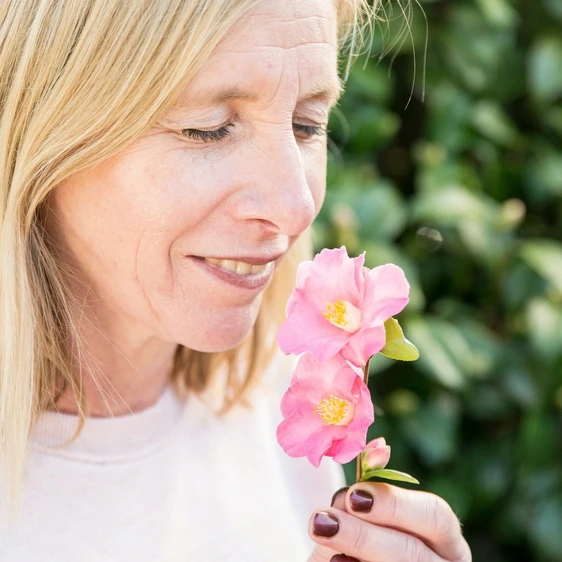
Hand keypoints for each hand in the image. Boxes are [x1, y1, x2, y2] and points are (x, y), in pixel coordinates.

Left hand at [307, 483, 470, 561]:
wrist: (340, 560)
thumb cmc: (359, 529)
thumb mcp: (359, 509)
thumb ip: (367, 485)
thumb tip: (377, 449)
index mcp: (443, 536)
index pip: (437, 516)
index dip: (396, 504)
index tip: (354, 494)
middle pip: (413, 552)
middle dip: (365, 536)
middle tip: (324, 520)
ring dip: (354, 551)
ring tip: (319, 531)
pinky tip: (332, 560)